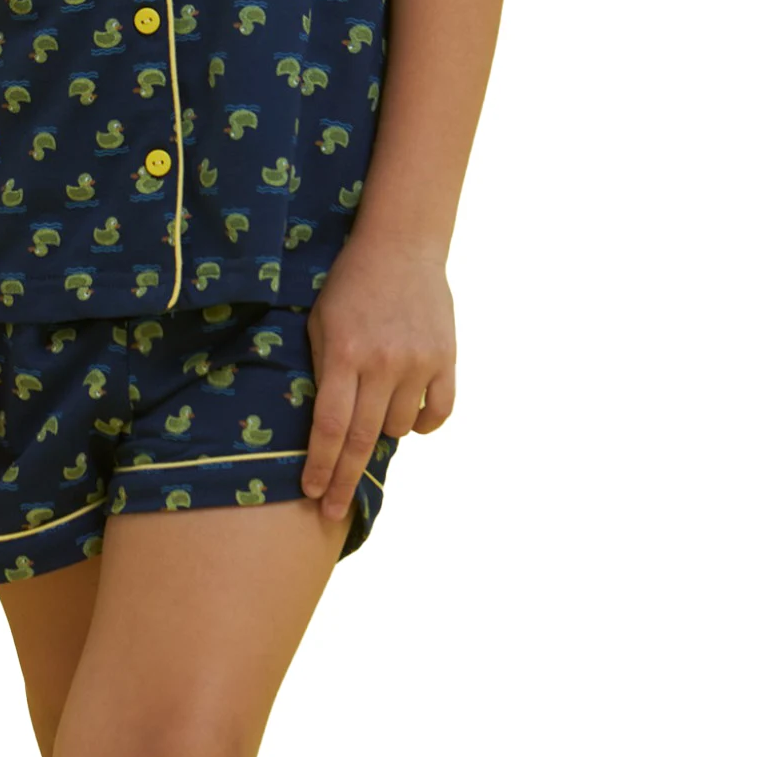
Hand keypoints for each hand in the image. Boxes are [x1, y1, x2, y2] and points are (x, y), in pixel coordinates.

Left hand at [301, 234, 455, 522]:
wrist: (401, 244)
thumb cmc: (349, 283)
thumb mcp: (320, 321)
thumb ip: (323, 371)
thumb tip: (327, 428)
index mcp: (343, 351)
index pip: (331, 426)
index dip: (320, 465)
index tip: (310, 493)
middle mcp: (381, 362)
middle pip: (362, 439)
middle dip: (343, 480)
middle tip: (331, 512)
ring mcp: (417, 361)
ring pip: (400, 427)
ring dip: (385, 432)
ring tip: (376, 411)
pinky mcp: (446, 358)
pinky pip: (438, 413)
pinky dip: (423, 423)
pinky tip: (410, 415)